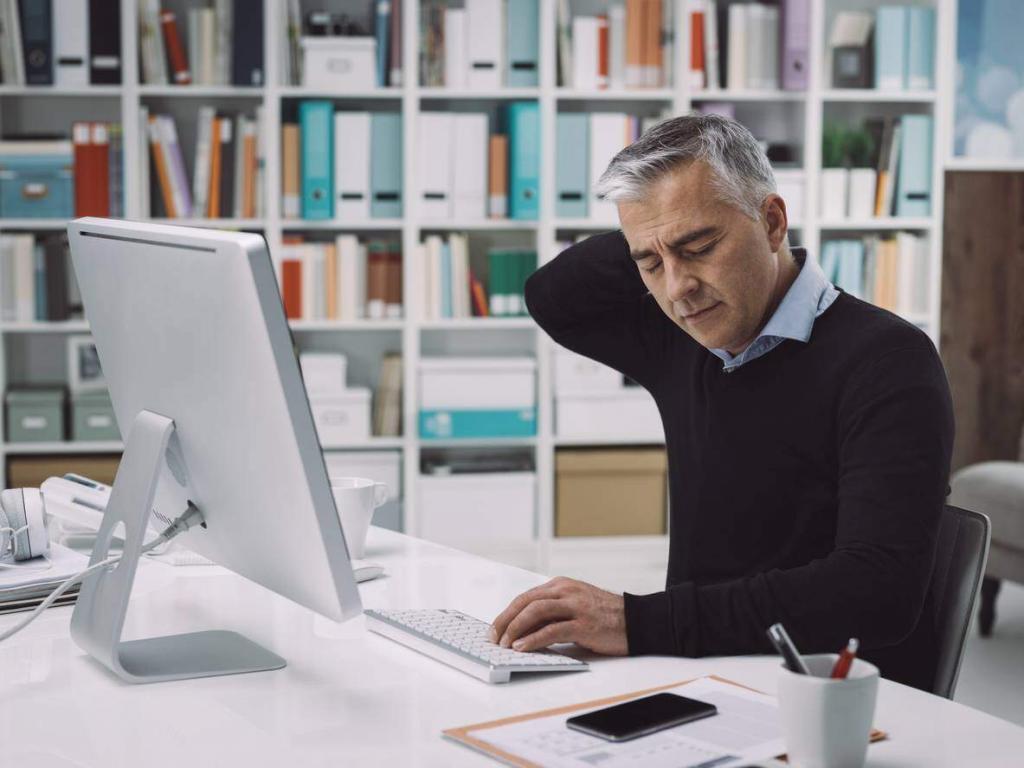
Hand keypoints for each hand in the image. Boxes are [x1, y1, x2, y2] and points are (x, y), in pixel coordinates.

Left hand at [489, 577, 628, 655]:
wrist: (636, 620)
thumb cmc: (603, 616)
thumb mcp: (574, 606)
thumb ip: (551, 613)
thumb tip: (522, 630)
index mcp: (561, 585)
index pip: (526, 597)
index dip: (507, 613)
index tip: (495, 628)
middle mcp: (566, 591)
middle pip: (526, 602)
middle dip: (505, 620)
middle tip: (493, 637)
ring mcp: (575, 606)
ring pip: (535, 611)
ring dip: (515, 628)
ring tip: (504, 643)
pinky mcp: (584, 624)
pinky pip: (552, 630)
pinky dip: (533, 639)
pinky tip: (522, 647)